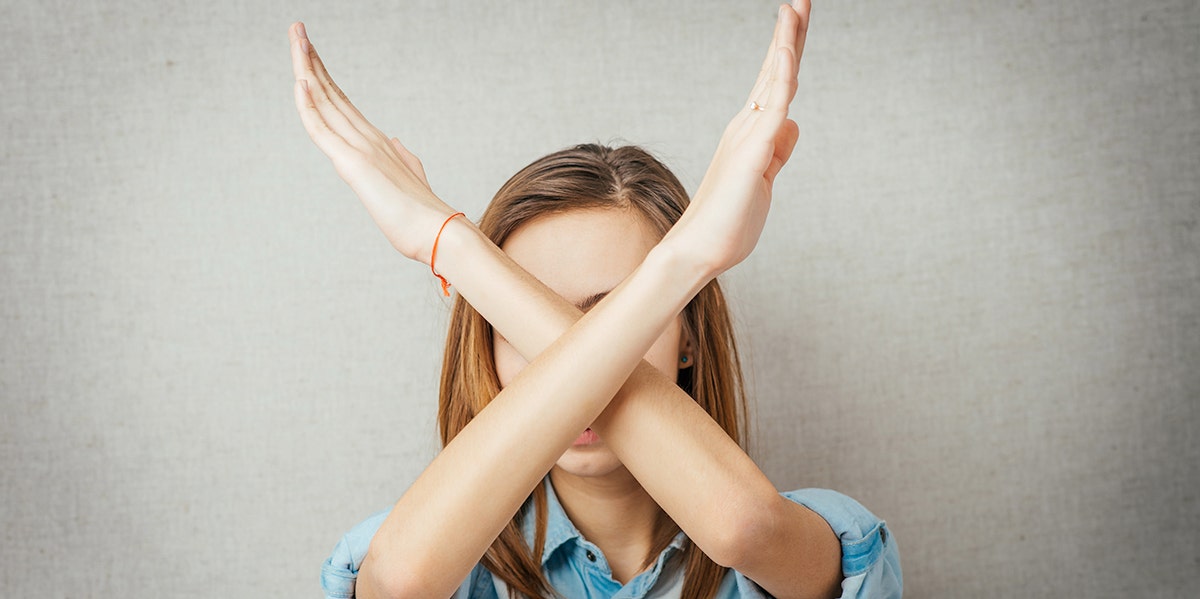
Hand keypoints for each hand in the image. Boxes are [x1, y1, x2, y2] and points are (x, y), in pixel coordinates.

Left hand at [289, 22, 455, 263]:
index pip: (341, 101)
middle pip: (330, 91)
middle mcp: (367, 138)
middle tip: (296, 28)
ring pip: (324, 101)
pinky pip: (323, 131)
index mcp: (375, 143)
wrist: (438, 232)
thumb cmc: (423, 215)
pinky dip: (308, 106)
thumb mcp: (410, 179)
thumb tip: (395, 143)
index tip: (309, 50)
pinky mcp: (353, 164)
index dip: (323, 75)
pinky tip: (299, 82)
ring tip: (296, 37)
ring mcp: (360, 148)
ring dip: (307, 68)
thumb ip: (402, 157)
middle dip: (310, 58)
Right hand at [662, 1, 809, 276]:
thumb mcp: (763, 181)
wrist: (698, 251)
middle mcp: (747, 125)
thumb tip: (793, 122)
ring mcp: (748, 135)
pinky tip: (787, 49)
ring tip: (796, 6)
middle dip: (790, 31)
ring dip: (787, 39)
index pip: (775, 83)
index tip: (797, 19)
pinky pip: (772, 105)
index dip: (788, 50)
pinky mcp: (751, 152)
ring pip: (774, 78)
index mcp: (751, 133)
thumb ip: (778, 151)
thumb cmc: (728, 224)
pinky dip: (780, 75)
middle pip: (775, 69)